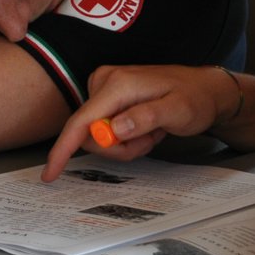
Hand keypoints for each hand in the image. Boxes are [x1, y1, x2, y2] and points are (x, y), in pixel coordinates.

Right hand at [42, 64, 238, 180]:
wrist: (204, 88)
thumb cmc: (195, 98)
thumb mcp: (177, 111)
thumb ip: (145, 118)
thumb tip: (114, 129)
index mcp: (117, 84)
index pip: (81, 121)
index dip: (63, 149)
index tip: (50, 173)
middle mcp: (104, 81)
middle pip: (90, 134)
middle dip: (118, 147)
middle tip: (150, 139)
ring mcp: (104, 88)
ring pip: (98, 135)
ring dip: (125, 143)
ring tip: (152, 131)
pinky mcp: (107, 97)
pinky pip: (104, 129)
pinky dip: (125, 136)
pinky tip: (146, 127)